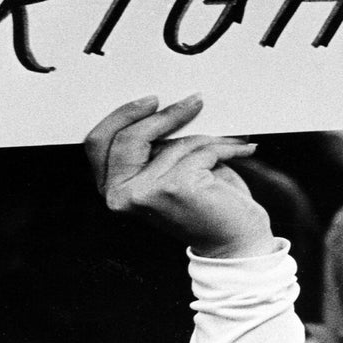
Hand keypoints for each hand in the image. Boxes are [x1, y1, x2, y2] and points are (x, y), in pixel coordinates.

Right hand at [84, 93, 275, 257]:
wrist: (234, 243)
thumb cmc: (205, 204)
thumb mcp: (169, 171)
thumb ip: (155, 147)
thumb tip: (164, 104)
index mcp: (112, 190)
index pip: (98, 143)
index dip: (121, 115)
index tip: (151, 99)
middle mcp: (121, 195)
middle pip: (129, 136)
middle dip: (165, 115)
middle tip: (195, 101)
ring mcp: (145, 192)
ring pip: (175, 142)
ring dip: (210, 139)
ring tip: (231, 142)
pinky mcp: (174, 187)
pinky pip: (202, 150)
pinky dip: (227, 148)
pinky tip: (244, 151)